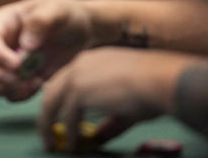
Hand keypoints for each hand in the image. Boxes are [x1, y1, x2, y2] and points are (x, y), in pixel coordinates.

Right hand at [0, 0, 95, 102]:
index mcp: (2, 22)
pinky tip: (37, 85)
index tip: (17, 65)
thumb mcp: (57, 11)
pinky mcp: (15, 78)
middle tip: (18, 80)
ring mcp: (4, 63)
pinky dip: (17, 95)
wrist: (80, 32)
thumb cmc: (66, 15)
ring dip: (4, 89)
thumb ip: (41, 21)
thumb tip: (26, 44)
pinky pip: (5, 93)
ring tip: (30, 85)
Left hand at [38, 48, 193, 151]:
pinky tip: (73, 146)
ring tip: (51, 143)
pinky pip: (66, 117)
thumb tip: (96, 140)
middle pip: (52, 89)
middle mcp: (81, 63)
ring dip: (48, 125)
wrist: (160, 80)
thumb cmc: (152, 89)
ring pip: (51, 102)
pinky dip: (68, 134)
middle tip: (47, 133)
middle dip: (47, 113)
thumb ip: (108, 122)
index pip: (67, 79)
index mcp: (93, 60)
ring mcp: (77, 75)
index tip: (56, 117)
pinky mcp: (79, 90)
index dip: (60, 100)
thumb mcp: (126, 107)